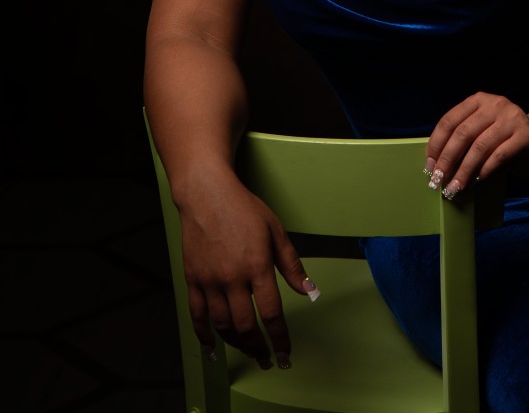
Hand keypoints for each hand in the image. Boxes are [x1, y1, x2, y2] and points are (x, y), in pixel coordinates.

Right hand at [178, 170, 318, 368]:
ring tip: (248, 352)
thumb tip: (310, 291)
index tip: (285, 354)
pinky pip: (196, 316)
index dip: (280, 338)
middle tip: (267, 359)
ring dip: (237, 344)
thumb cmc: (243, 209)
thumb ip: (292, 264)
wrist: (206, 194)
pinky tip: (213, 348)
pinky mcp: (192, 279)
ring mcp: (210, 280)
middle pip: (246, 325)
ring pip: (223, 325)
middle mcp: (232, 277)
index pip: (272, 313)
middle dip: (259, 347)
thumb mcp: (276, 230)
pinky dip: (204, 336)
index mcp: (257, 265)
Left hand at [425, 91, 528, 198]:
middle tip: (439, 180)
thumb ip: (464, 140)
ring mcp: (512, 118)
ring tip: (456, 187)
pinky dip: (485, 171)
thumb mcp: (482, 131)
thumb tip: (437, 165)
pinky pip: (500, 156)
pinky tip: (478, 182)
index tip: (429, 165)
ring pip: (480, 147)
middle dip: (448, 160)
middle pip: (463, 133)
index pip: (450, 120)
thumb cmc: (503, 141)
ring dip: (465, 171)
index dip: (436, 144)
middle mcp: (495, 104)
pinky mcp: (526, 136)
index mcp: (478, 100)